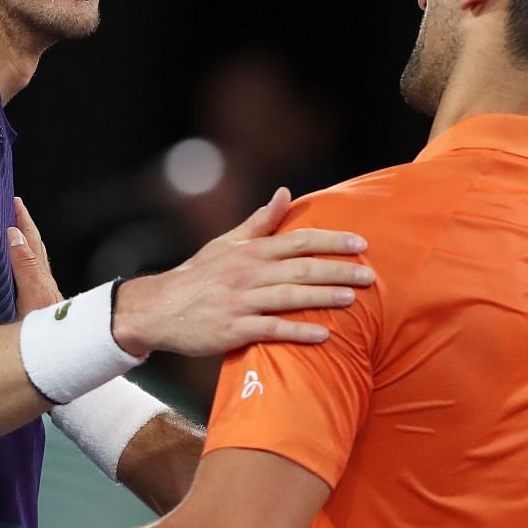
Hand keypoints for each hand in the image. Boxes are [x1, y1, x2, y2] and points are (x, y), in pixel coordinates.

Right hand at [8, 196, 62, 314]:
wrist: (57, 345)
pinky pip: (26, 273)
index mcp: (38, 271)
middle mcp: (40, 278)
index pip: (30, 238)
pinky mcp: (35, 303)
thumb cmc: (45, 325)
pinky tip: (15, 268)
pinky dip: (20, 262)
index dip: (23, 219)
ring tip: (13, 231)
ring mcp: (39, 290)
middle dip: (23, 226)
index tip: (15, 201)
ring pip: (31, 258)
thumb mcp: (31, 291)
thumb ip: (24, 264)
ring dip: (22, 243)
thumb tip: (14, 235)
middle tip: (13, 209)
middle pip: (33, 244)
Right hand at [112, 187, 371, 357]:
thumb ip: (260, 221)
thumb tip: (285, 192)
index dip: (331, 240)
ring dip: (323, 298)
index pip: (298, 240)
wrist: (158, 309)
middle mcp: (247, 273)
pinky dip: (298, 332)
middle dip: (338, 270)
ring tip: (352, 300)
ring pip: (289, 297)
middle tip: (369, 276)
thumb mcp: (226, 243)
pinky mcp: (233, 330)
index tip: (361, 243)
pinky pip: (271, 330)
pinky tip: (323, 335)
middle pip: (300, 269)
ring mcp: (240, 302)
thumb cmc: (198, 276)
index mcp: (249, 250)